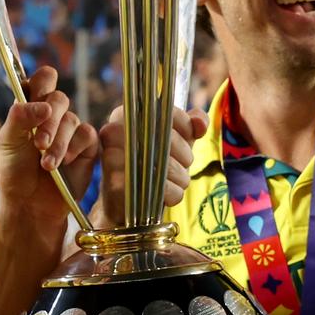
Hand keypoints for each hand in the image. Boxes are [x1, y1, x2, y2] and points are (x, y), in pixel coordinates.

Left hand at [0, 67, 98, 227]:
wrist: (29, 203)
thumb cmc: (15, 170)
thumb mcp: (8, 142)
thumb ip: (19, 118)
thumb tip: (43, 106)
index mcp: (31, 106)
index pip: (42, 80)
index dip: (41, 83)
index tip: (35, 95)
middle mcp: (53, 114)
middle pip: (59, 98)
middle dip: (49, 121)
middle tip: (39, 143)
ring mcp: (70, 129)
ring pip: (72, 120)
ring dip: (58, 143)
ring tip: (47, 165)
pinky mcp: (86, 146)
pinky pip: (87, 135)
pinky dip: (74, 149)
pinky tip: (64, 163)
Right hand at [93, 106, 207, 228]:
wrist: (123, 202)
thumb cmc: (150, 164)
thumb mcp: (172, 141)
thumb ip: (190, 125)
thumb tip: (200, 124)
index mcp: (128, 114)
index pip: (167, 112)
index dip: (186, 127)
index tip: (190, 137)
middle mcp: (115, 130)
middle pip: (168, 139)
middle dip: (185, 155)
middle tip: (184, 164)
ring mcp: (113, 157)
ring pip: (167, 165)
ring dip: (181, 176)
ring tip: (176, 180)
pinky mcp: (117, 185)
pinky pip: (161, 188)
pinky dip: (173, 193)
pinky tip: (168, 194)